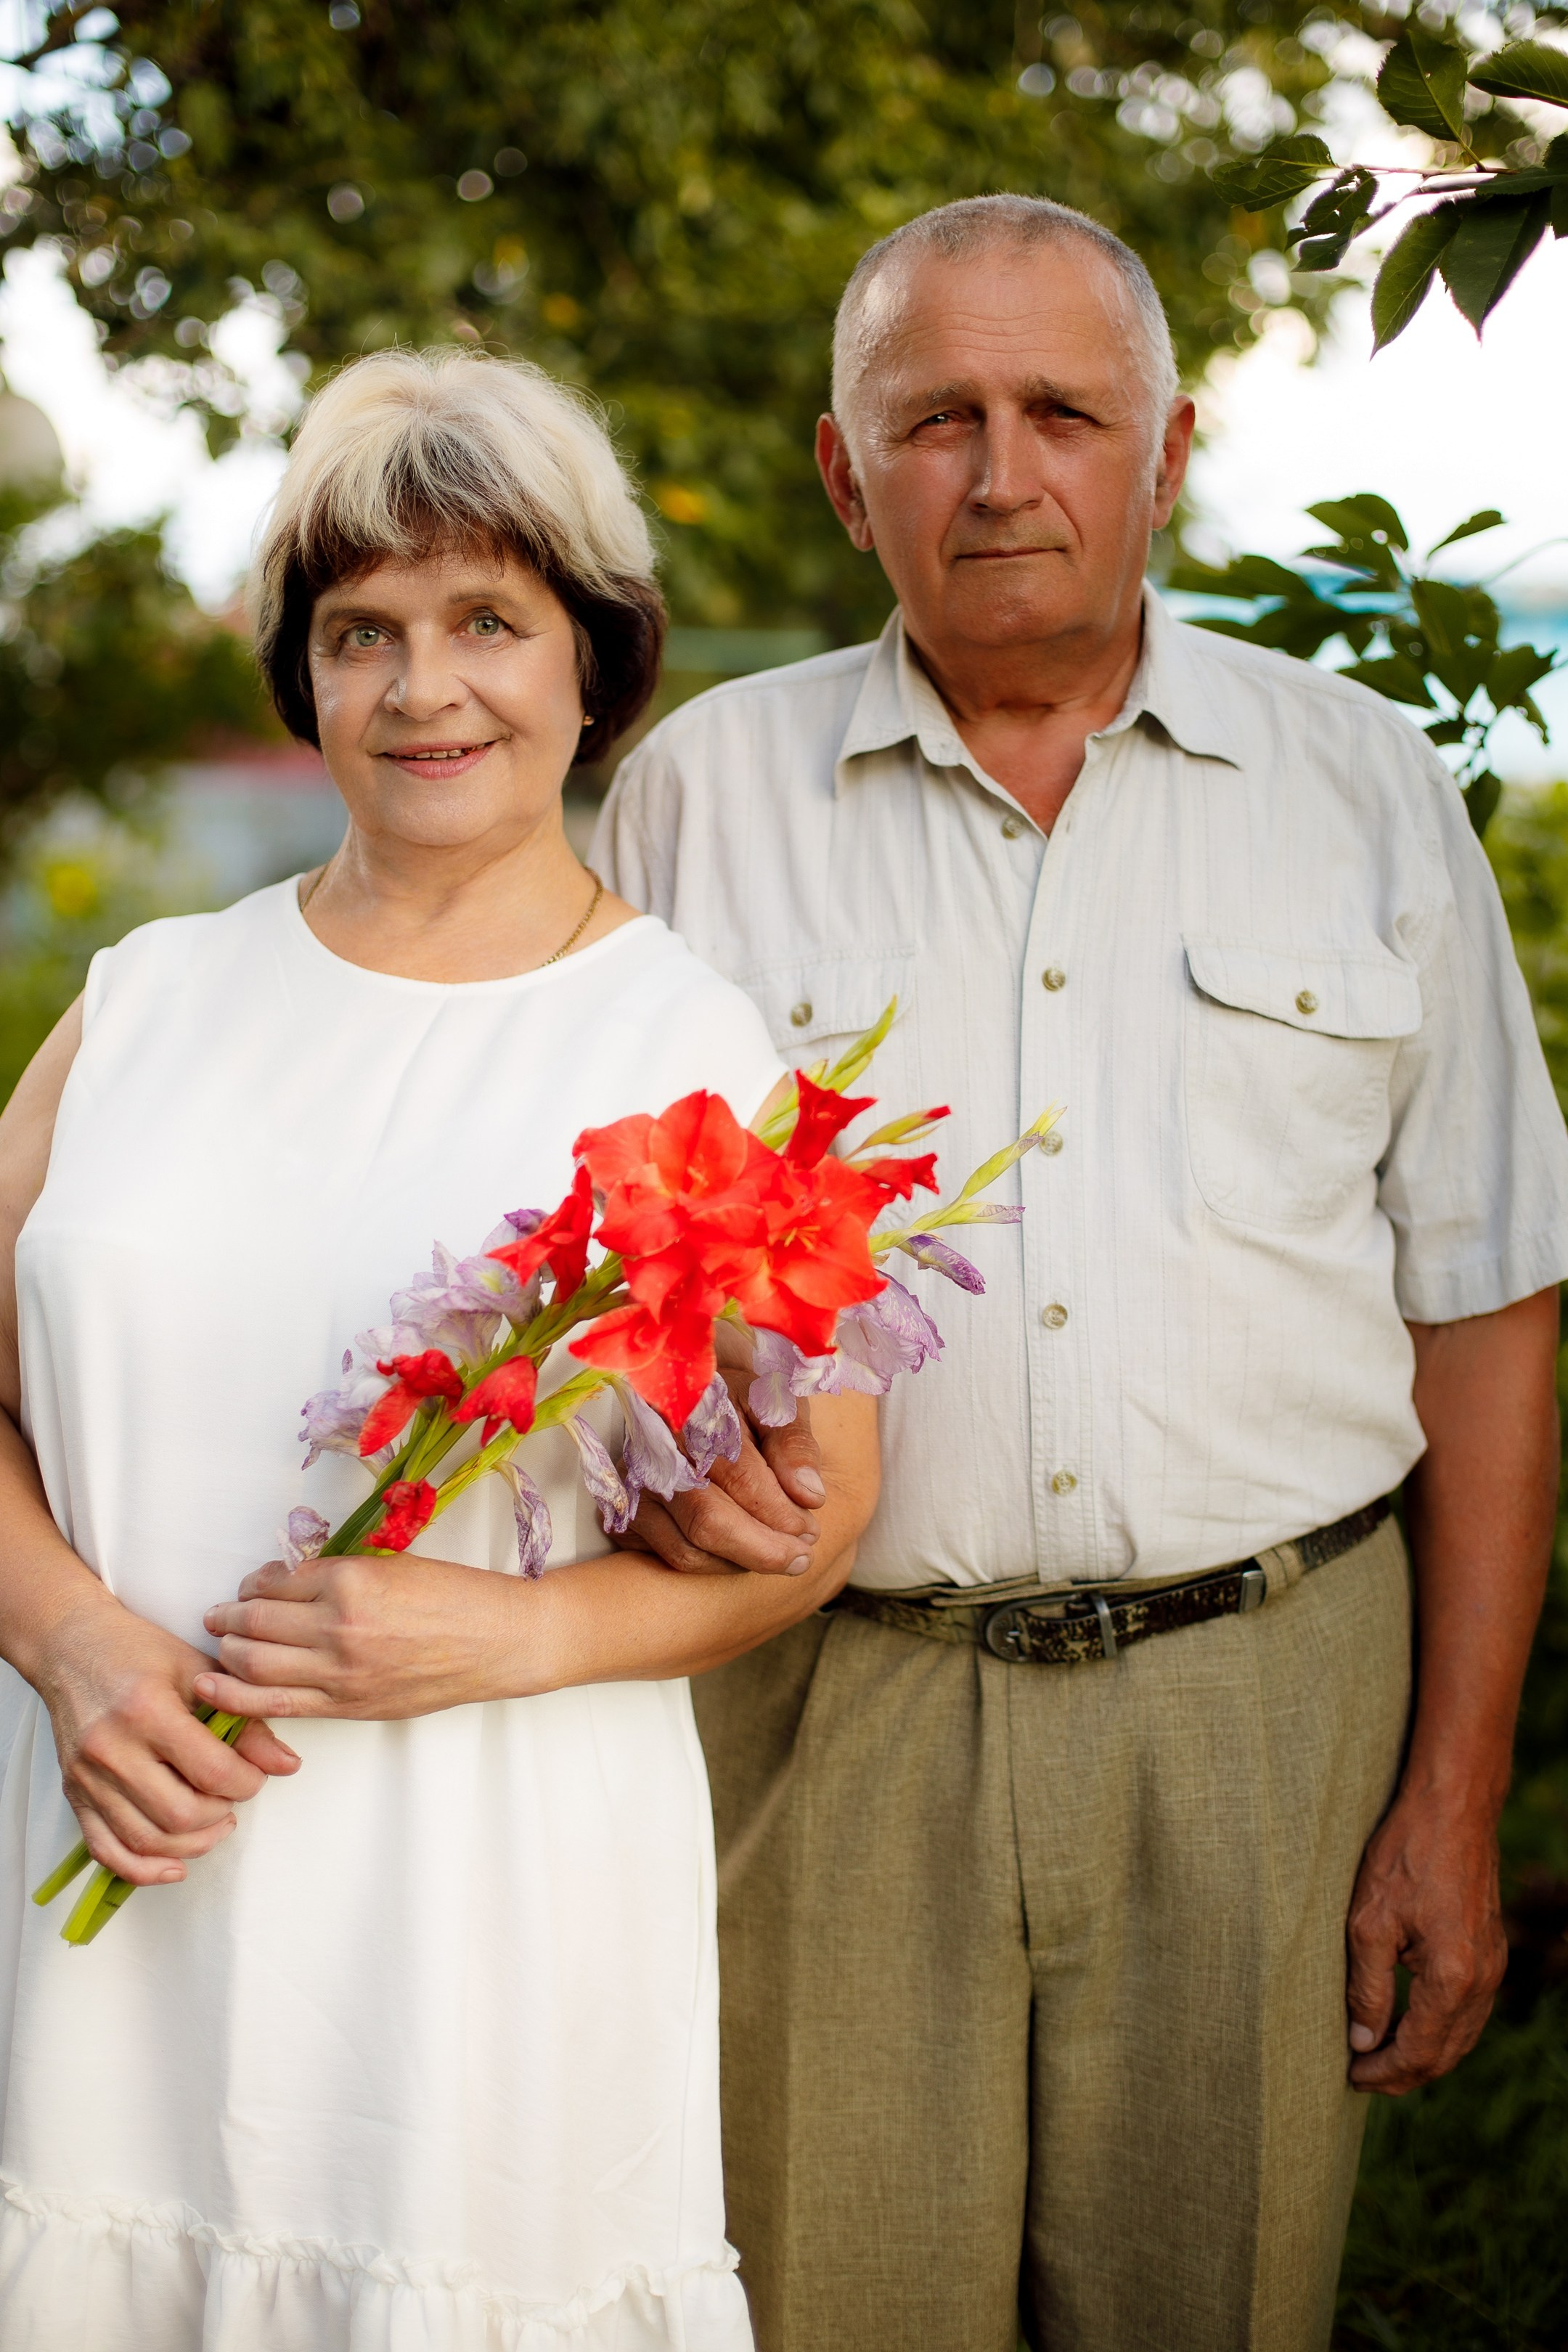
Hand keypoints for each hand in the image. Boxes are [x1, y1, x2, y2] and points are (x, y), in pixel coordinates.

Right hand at [35, 1594, 299, 1885]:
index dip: (248, 1782)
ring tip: (214, 1822)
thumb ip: (245, 1721)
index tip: (256, 1774)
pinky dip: (143, 1869)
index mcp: (147, 1710)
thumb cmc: (138, 1651)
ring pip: (147, 1840)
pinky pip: (106, 1851)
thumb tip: (287, 1764)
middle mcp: (111, 1749)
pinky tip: (174, 1864)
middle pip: (180, 1815)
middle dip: (221, 1814)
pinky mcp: (73, 1794)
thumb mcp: (200, 1671)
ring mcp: (87, 1777)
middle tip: (233, 1796)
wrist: (72, 1646)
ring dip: (192, 1844)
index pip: (212, 1772)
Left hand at [198, 1550, 529, 1718]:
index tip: (249, 1586)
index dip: (253, 1583)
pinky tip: (214, 1688)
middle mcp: (338, 1626)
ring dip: (227, 1653)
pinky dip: (237, 1696)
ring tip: (219, 1645)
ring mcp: (340, 1672)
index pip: (276, 1582)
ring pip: (255, 1663)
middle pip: (255, 1623)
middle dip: (228, 1618)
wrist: (500, 1641)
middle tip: (217, 1615)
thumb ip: (341, 1574)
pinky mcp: (348, 1706)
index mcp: (351, 1581)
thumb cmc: (457, 1596)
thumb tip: (290, 1582)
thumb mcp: (394, 1565)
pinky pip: (277, 1704)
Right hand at [620, 1378, 827, 1575]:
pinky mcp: (627, 1515)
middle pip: (709, 1522)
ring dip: (741, 1562)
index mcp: (696, 1415)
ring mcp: (636, 1486)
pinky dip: (713, 1565)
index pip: (741, 1478)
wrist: (689, 1403)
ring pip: (688, 1550)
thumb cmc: (739, 1408)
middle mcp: (655, 1451)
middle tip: (801, 1557)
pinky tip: (741, 1553)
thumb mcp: (774, 1405)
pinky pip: (671, 1558)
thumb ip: (794, 1444)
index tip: (809, 1529)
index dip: (780, 1513)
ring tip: (778, 1554)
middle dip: (764, 1550)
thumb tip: (809, 1495)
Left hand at [1345, 1788, 1508, 2093]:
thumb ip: (1368, 1988)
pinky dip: (1441, 2028)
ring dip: (1424, 2053)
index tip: (1351, 2077)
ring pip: (1461, 2035)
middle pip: (1446, 2053)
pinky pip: (1469, 2009)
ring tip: (1381, 2057)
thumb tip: (1364, 2041)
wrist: (1451, 1809)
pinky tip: (1411, 2022)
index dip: (1384, 2073)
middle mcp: (1482, 1980)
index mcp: (1452, 1979)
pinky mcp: (1490, 1950)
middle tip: (1362, 2077)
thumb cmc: (1405, 1856)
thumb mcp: (1369, 1922)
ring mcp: (1492, 1966)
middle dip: (1404, 2073)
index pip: (1419, 2052)